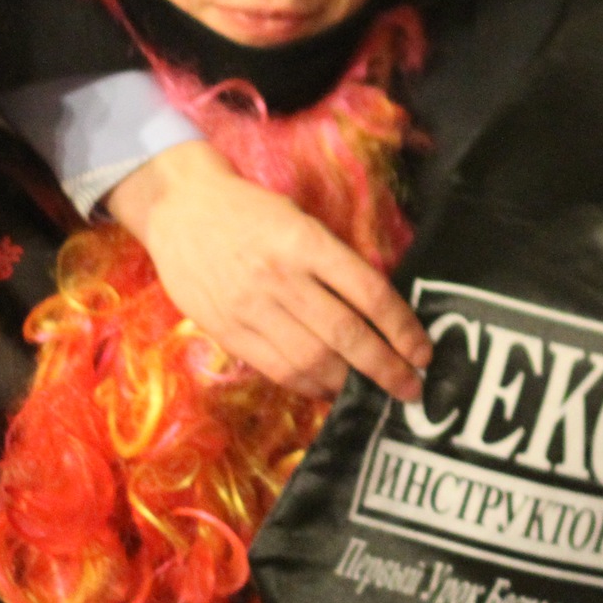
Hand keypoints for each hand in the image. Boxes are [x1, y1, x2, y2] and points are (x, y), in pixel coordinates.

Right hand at [105, 140, 429, 401]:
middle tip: (411, 388)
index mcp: (305, 241)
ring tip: (373, 394)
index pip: (368, 292)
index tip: (422, 352)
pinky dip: (309, 386)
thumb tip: (378, 311)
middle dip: (385, 368)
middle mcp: (280, 277)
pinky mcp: (227, 331)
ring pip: (311, 361)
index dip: (401, 328)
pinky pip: (276, 369)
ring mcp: (250, 308)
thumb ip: (334, 262)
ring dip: (349, 385)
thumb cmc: (250, 210)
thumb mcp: (299, 220)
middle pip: (345, 334)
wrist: (179, 208)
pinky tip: (329, 391)